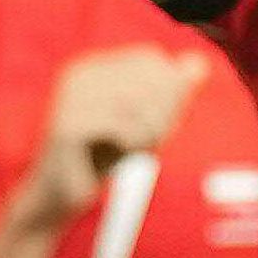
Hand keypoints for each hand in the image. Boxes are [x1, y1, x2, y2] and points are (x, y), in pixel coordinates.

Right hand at [23, 44, 210, 228]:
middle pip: (147, 76)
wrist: (58, 198)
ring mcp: (70, 99)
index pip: (150, 59)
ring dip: (151, 128)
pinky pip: (119, 125)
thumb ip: (170, 93)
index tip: (164, 122)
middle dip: (163, 109)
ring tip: (144, 148)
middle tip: (157, 139)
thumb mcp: (142, 123)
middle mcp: (79, 75)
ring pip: (136, 100)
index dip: (169, 88)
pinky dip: (134, 142)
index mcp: (93, 67)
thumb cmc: (101, 159)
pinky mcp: (67, 126)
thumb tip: (199, 63)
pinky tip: (128, 155)